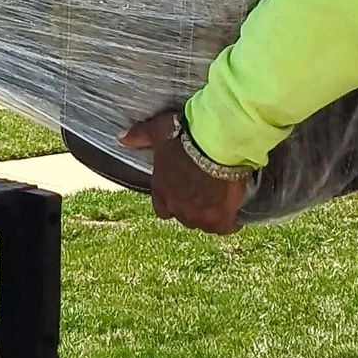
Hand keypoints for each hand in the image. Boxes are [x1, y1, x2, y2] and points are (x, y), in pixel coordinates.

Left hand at [119, 111, 246, 234]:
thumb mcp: (159, 130)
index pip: (162, 207)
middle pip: (184, 215)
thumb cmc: (186, 135)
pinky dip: (230, 221)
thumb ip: (140, 136)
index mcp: (162, 190)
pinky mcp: (220, 219)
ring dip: (210, 213)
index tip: (182, 190)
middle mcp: (177, 208)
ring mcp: (199, 216)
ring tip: (221, 199)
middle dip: (192, 205)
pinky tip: (235, 211)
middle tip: (204, 190)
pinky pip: (225, 227)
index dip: (172, 199)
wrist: (216, 144)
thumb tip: (121, 138)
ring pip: (204, 222)